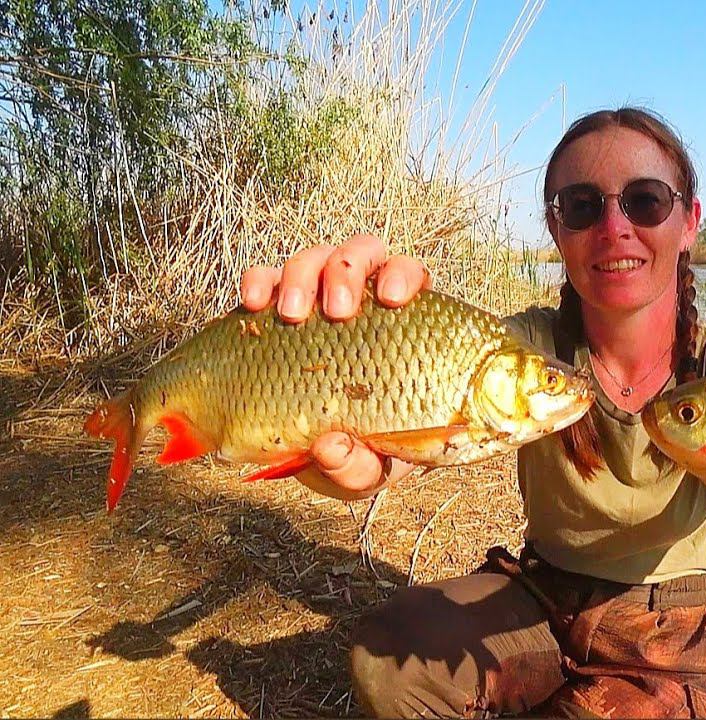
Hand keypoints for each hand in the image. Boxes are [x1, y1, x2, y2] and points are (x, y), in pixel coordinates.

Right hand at [237, 235, 428, 494]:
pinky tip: (254, 303)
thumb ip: (358, 466)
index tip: (393, 297)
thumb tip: (330, 447)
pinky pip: (265, 278)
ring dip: (303, 275)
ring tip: (293, 314)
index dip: (404, 274)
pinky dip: (259, 281)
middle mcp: (363, 304)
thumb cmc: (365, 457)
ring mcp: (318, 301)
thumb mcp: (370, 472)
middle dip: (347, 271)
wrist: (323, 458)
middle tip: (338, 310)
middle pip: (362, 254)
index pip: (412, 278)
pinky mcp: (274, 310)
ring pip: (315, 257)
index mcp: (404, 330)